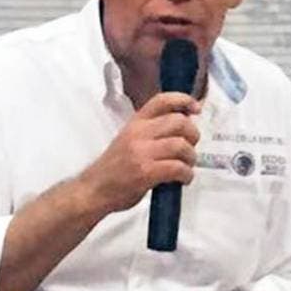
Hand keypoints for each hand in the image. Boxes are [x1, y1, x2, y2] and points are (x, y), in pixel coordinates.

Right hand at [76, 92, 200, 216]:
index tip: (196, 108)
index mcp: (135, 123)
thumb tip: (183, 128)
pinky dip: (187, 174)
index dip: (183, 100)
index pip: (161, 101)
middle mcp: (138, 133)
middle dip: (193, 135)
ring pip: (181, 145)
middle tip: (190, 148)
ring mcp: (141, 152)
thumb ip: (152, 132)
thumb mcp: (130, 140)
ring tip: (186, 166)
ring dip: (191, 157)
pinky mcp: (145, 172)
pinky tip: (183, 179)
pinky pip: (178, 167)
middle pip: (179, 122)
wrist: (94, 190)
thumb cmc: (114, 168)